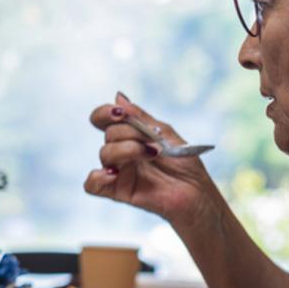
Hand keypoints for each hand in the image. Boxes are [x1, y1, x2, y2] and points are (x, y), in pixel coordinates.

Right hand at [85, 94, 219, 226]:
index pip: (103, 120)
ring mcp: (118, 171)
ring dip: (128, 150)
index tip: (120, 114)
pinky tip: (116, 174)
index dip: (104, 113)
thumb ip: (140, 118)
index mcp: (129, 136)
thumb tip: (118, 97)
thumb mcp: (164, 132)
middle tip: (154, 142)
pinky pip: (92, 184)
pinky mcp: (118, 190)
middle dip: (132, 134)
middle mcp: (120, 152)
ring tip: (152, 154)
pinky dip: (98, 177)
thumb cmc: (184, 162)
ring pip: (104, 154)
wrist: (196, 189)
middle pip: (109, 134)